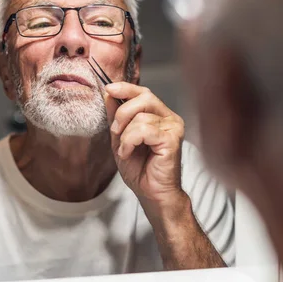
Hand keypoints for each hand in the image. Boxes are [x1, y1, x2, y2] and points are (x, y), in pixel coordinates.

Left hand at [104, 82, 185, 214]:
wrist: (151, 193)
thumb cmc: (140, 169)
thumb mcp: (120, 139)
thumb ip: (116, 117)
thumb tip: (109, 94)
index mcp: (159, 115)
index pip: (144, 92)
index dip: (126, 88)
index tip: (109, 89)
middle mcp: (170, 118)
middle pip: (144, 97)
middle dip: (122, 112)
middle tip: (115, 131)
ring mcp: (173, 128)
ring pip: (141, 116)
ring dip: (125, 134)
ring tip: (125, 150)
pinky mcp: (172, 139)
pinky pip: (144, 130)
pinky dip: (130, 141)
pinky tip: (129, 153)